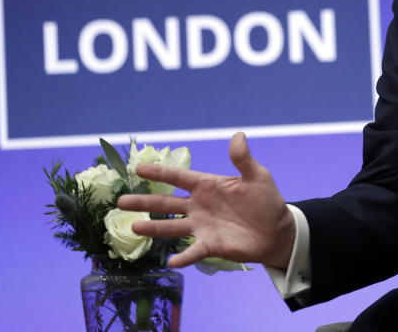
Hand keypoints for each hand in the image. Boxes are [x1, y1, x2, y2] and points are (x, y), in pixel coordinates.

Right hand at [117, 132, 295, 268]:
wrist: (277, 231)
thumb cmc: (266, 201)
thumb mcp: (257, 176)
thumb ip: (243, 159)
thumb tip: (238, 136)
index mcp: (207, 186)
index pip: (179, 178)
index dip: (159, 173)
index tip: (138, 168)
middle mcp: (199, 206)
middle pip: (166, 203)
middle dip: (144, 201)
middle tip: (120, 201)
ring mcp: (202, 226)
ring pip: (171, 227)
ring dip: (153, 227)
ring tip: (134, 226)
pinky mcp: (210, 245)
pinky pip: (193, 251)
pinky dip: (182, 257)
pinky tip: (171, 261)